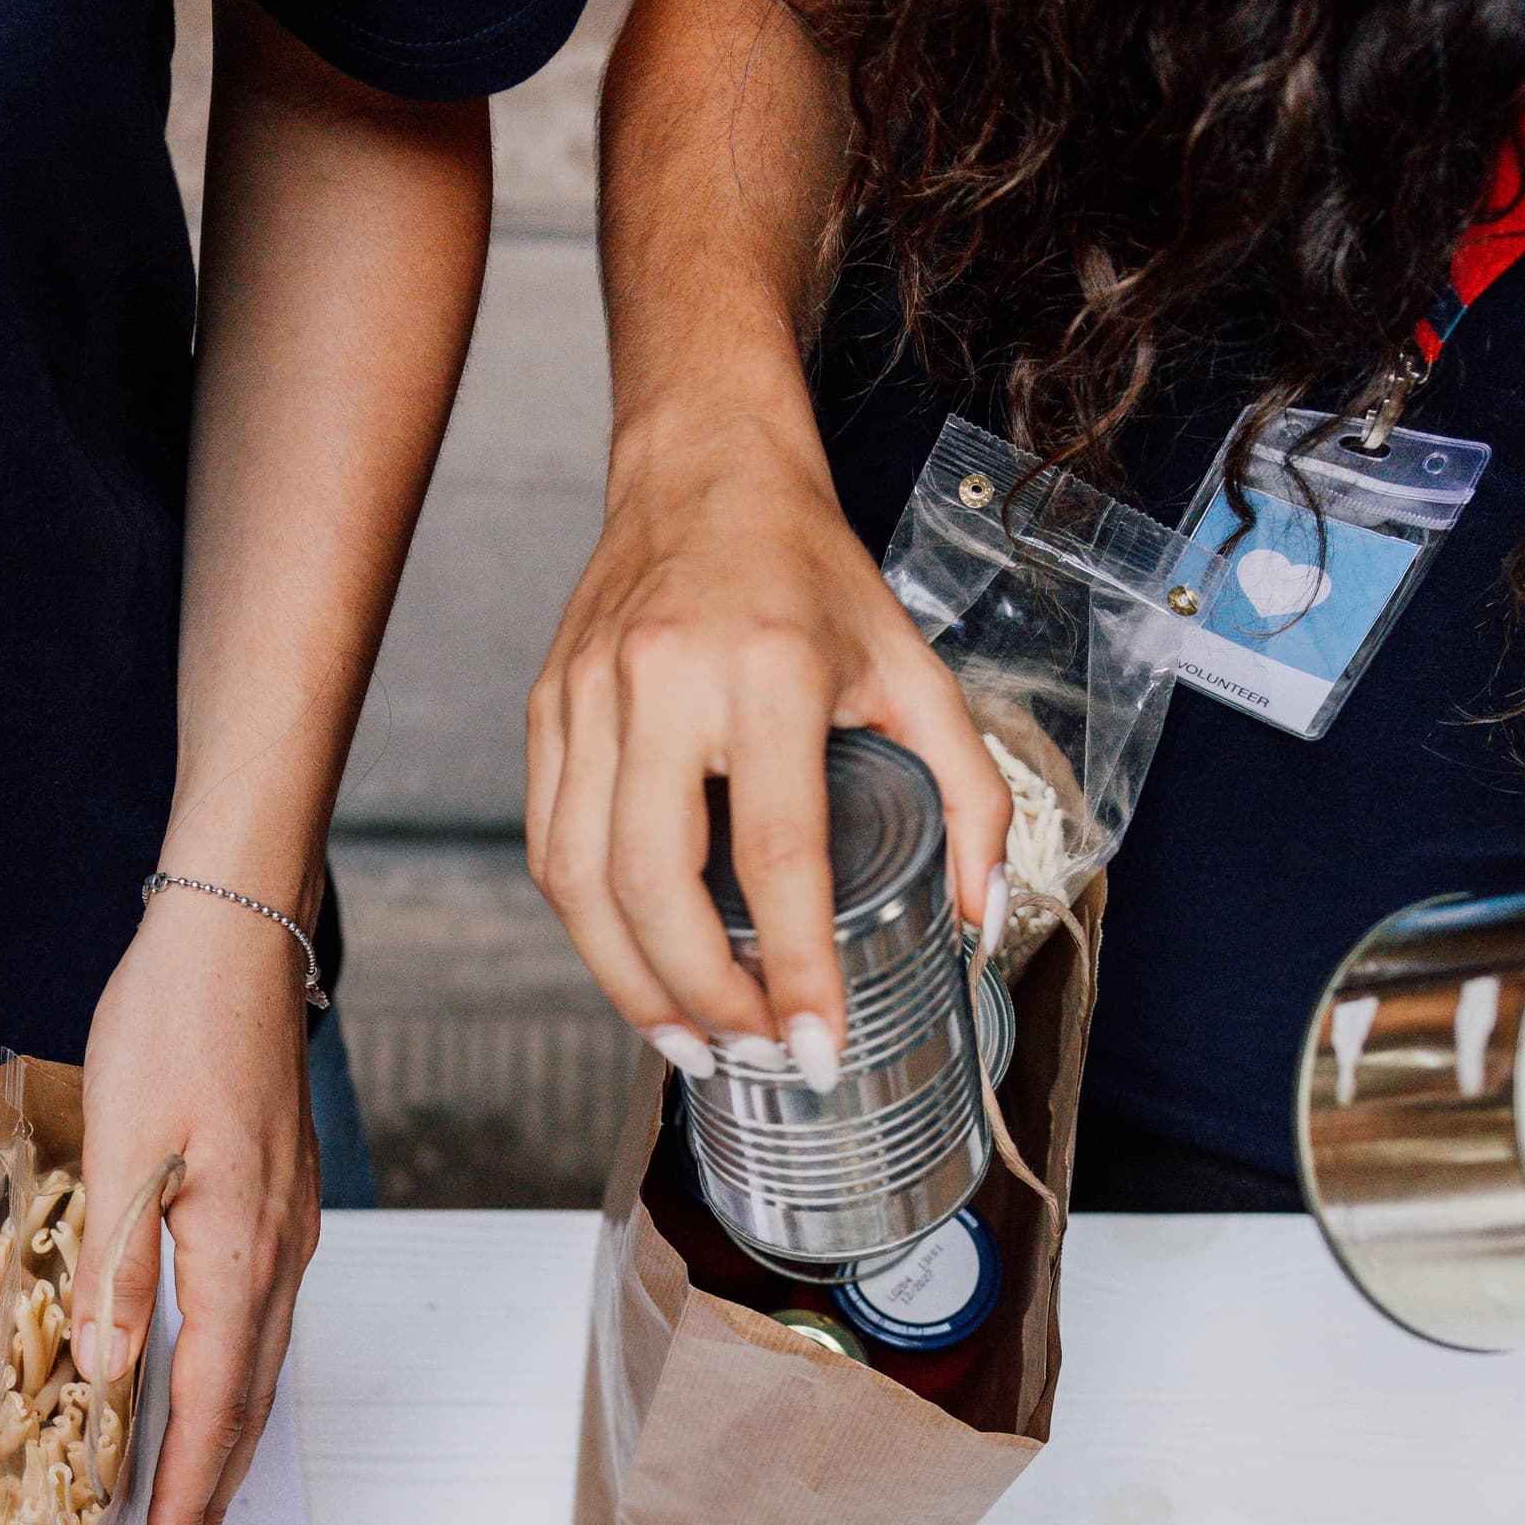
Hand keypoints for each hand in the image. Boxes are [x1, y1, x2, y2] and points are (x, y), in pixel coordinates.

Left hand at [70, 875, 322, 1524]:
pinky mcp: (278, 1201)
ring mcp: (287, 1226)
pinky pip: (261, 1315)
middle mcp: (280, 1251)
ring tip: (195, 1494)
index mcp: (240, 1248)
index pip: (217, 1400)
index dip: (194, 1488)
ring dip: (230, 1435)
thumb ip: (116, 1266)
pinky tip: (205, 1378)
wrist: (236, 936)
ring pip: (263, 1358)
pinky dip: (236, 1372)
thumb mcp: (124, 1144)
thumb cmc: (176, 1022)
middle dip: (218, 1485)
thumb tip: (106, 1373)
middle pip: (253, 1397)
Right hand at [527, 406, 1008, 1089]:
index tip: (816, 1047)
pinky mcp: (547, 708)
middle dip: (702, 997)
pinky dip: (590, 928)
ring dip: (632, 983)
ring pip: (581, 879)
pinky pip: (550, 845)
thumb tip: (977, 918)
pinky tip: (637, 971)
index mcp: (770, 667)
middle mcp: (665, 681)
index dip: (794, 968)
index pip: (776, 853)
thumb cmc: (810, 571)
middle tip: (751, 1057)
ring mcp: (589, 695)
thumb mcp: (917, 670)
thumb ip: (969, 795)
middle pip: (655, 883)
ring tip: (691, 1043)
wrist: (703, 467)